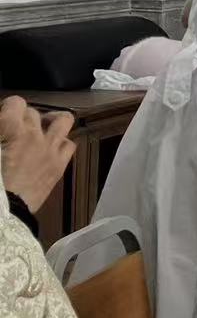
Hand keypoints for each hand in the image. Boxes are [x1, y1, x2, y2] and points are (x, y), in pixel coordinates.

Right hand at [0, 97, 75, 213]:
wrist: (1, 214)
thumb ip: (1, 132)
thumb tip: (4, 129)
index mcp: (12, 130)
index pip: (15, 102)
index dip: (7, 107)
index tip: (2, 117)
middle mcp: (35, 135)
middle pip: (33, 112)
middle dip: (22, 117)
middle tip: (11, 128)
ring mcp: (51, 151)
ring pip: (63, 120)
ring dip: (50, 121)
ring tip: (39, 128)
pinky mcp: (59, 167)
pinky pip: (69, 145)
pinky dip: (60, 143)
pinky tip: (48, 148)